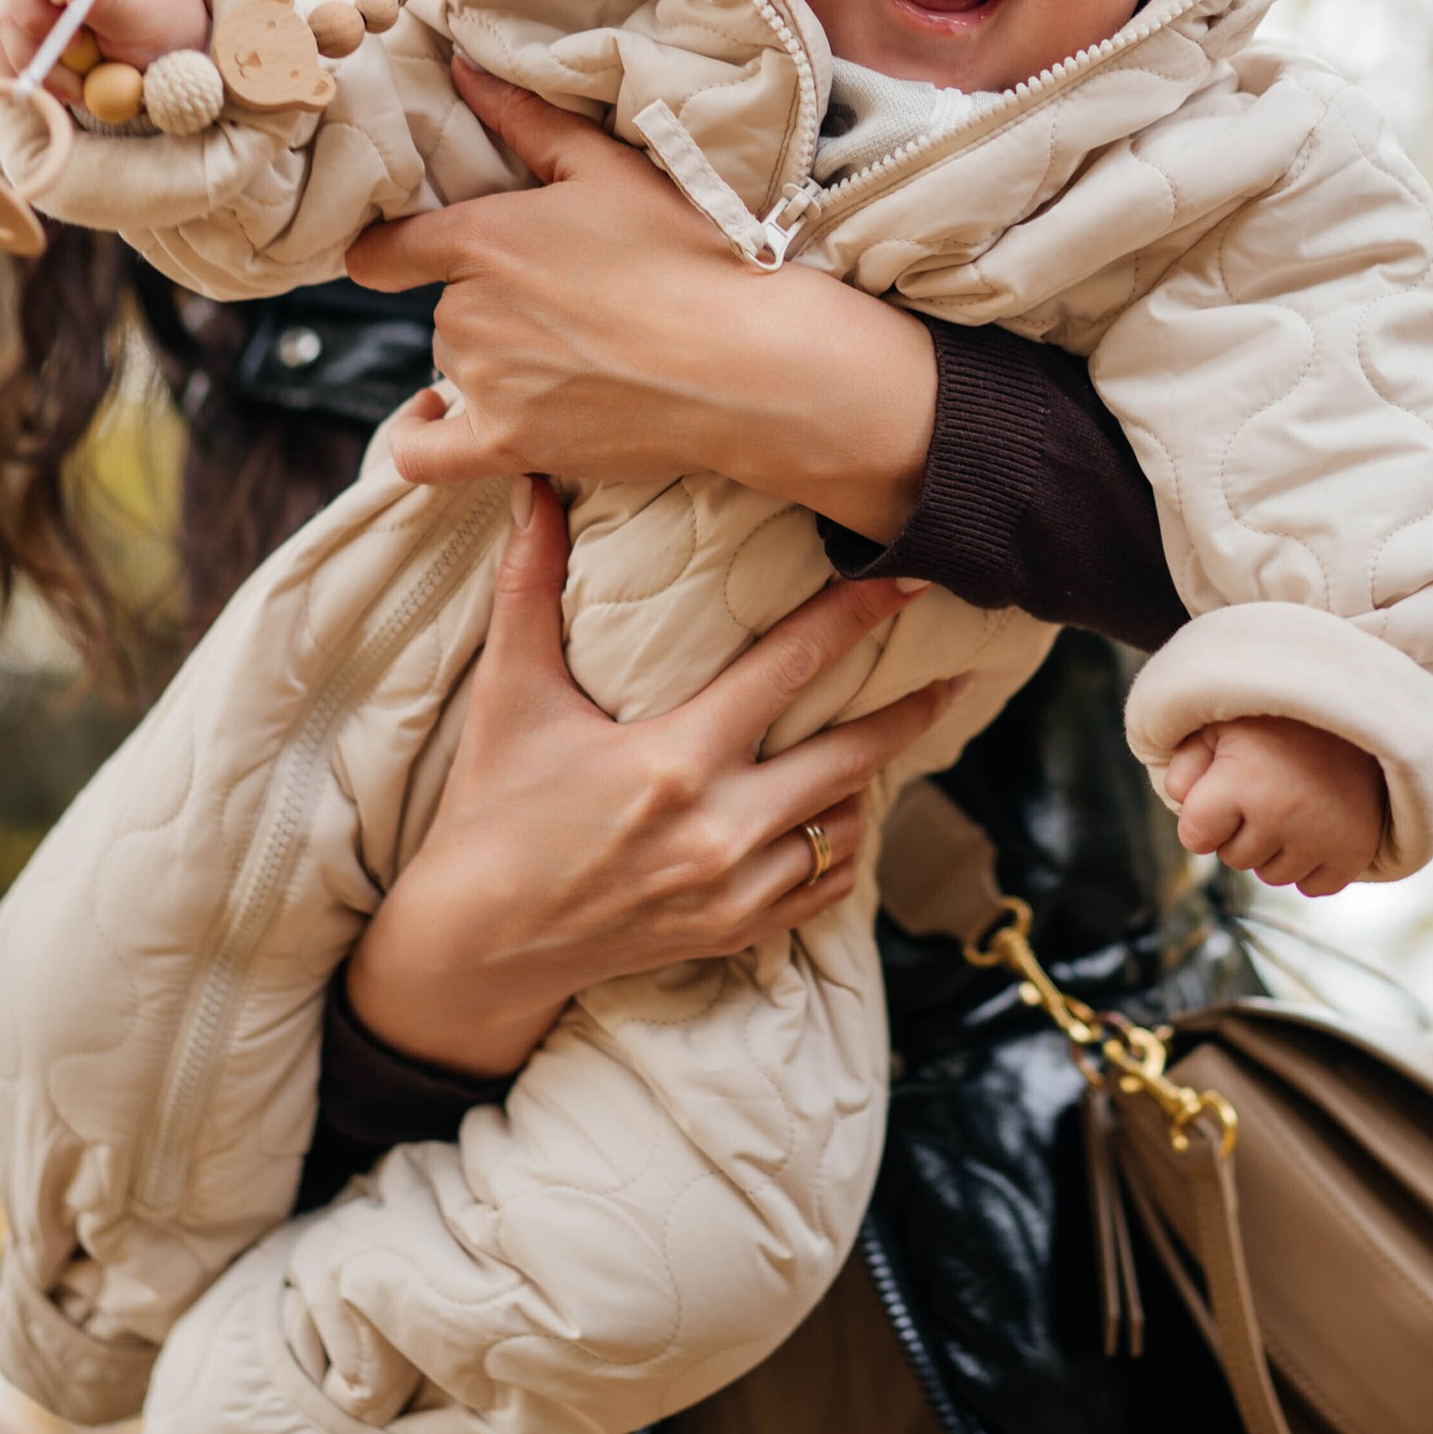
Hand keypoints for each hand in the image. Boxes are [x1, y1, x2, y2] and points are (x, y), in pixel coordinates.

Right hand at [0, 0, 208, 81]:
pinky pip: (6, 55)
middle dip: (47, 29)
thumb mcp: (150, 10)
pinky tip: (72, 86)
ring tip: (87, 83)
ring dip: (45, 64)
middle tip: (82, 51)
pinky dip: (37, 78)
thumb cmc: (162, 18)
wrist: (159, 50)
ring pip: (9, 27)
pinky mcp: (17, 27)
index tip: (68, 3)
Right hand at [346, 478, 966, 1078]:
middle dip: (912, 708)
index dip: (857, 618)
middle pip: (852, 755)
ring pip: (848, 826)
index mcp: (675, 760)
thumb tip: (535, 490)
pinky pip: (827, 886)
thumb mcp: (510, 696)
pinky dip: (843, 845)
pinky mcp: (736, 931)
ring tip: (891, 736)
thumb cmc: (492, 809)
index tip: (911, 583)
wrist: (478, 943)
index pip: (790, 670)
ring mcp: (735, 889)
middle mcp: (720, 829)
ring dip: (870, 780)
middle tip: (955, 668)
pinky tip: (843, 812)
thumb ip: (530, 589)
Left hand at [352, 65, 940, 544]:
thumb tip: (461, 66)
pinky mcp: (509, 445)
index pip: (386, 251)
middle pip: (445, 309)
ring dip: (496, 361)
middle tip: (573, 301)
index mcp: (481, 239)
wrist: (745, 362)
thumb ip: (525, 120)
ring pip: (458, 367)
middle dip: (491, 304)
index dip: (389, 252)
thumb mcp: (608, 169)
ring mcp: (485, 384)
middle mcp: (466, 313)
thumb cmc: (686, 256)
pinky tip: (433, 417)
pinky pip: (424, 455)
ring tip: (580, 351)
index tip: (399, 255)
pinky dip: (419, 436)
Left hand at [1162, 717, 1389, 899]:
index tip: (1222, 792)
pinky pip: (1313, 887)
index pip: (1195, 837)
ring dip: (1275, 850)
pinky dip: (1311, 865)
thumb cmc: (1279, 721)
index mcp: (1243, 780)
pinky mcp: (1355, 853)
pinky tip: (1316, 826)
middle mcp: (1283, 814)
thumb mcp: (1221, 725)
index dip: (1203, 817)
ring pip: (1273, 876)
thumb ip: (1186, 763)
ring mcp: (1322, 838)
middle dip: (1240, 831)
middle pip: (1234, 859)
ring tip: (1292, 804)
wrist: (1357, 710)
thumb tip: (1178, 803)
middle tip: (1265, 790)